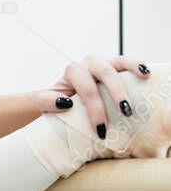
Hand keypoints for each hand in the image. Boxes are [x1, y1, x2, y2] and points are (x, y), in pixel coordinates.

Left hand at [35, 53, 150, 137]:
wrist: (61, 96)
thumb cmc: (56, 101)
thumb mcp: (44, 103)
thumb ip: (46, 101)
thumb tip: (63, 103)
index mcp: (72, 71)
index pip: (86, 88)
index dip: (95, 109)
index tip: (101, 130)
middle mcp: (87, 63)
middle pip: (103, 72)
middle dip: (116, 92)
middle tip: (126, 112)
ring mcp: (102, 62)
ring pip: (117, 61)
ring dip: (131, 70)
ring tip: (143, 78)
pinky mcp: (114, 66)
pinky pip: (126, 62)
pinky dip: (136, 64)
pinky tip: (146, 72)